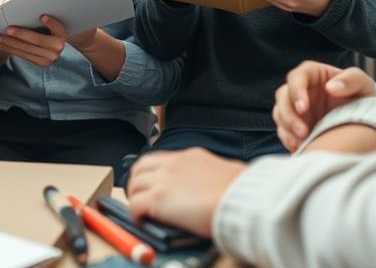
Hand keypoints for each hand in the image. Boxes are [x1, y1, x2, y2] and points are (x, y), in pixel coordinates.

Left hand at [0, 15, 69, 66]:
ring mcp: (50, 57)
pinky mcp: (41, 63)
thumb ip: (40, 12)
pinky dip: (10, 49)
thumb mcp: (48, 18)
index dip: (51, 23)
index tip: (42, 16)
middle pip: (37, 39)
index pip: (58, 27)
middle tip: (7, 29)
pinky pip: (23, 56)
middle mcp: (58, 46)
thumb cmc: (47, 25)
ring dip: (9, 43)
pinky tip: (1, 44)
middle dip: (20, 34)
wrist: (55, 42)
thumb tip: (24, 0)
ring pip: (27, 49)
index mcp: (62, 33)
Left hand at [126, 148, 244, 235]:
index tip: (152, 183)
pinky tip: (142, 220)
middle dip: (137, 182)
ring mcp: (163, 179)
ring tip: (141, 211)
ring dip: (135, 197)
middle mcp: (172, 164)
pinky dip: (135, 213)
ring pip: (134, 185)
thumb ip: (213, 174)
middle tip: (141, 196)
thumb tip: (217, 183)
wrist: (241, 200)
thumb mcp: (227, 171)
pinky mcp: (158, 198)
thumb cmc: (241, 189)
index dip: (151, 172)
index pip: (159, 159)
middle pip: (140, 168)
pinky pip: (135, 204)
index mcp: (190, 156)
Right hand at [273, 61, 375, 151]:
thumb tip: (330, 87)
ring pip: (279, 113)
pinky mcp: (294, 123)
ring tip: (302, 142)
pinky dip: (288, 138)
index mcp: (312, 73)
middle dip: (289, 115)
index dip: (296, 92)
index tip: (303, 108)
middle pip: (282, 96)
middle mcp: (300, 88)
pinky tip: (298, 147)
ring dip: (287, 128)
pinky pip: (283, 129)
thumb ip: (350, 80)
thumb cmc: (362, 95)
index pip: (296, 77)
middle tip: (303, 132)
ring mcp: (295, 106)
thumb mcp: (362, 84)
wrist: (364, 117)